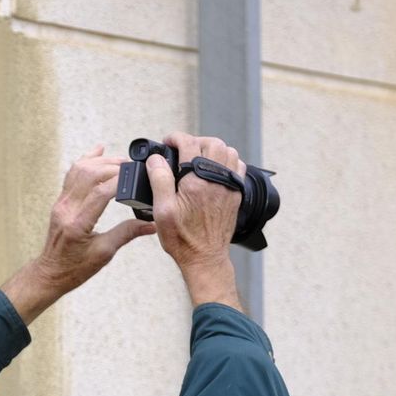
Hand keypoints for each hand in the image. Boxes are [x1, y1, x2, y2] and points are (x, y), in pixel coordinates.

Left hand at [2, 145, 157, 323]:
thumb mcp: (104, 253)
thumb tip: (152, 224)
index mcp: (77, 223)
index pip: (101, 192)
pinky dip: (86, 160)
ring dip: (101, 161)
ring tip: (121, 161)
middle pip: (90, 175)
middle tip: (133, 167)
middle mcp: (66, 209)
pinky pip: (72, 174)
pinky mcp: (60, 201)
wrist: (51, 273)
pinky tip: (98, 151)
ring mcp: (61, 203)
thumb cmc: (75, 268)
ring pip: (79, 170)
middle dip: (113, 166)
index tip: (137, 176)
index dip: (121, 181)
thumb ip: (127, 234)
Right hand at [145, 132, 242, 308]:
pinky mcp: (236, 194)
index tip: (168, 142)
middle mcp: (216, 180)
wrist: (205, 258)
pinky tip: (214, 168)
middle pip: (212, 143)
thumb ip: (159, 180)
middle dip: (195, 141)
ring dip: (212, 149)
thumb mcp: (162, 210)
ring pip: (228, 151)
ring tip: (198, 157)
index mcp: (196, 181)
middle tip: (181, 150)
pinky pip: (238, 166)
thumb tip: (156, 159)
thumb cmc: (182, 238)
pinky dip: (227, 160)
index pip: (189, 144)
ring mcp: (230, 186)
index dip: (176, 138)